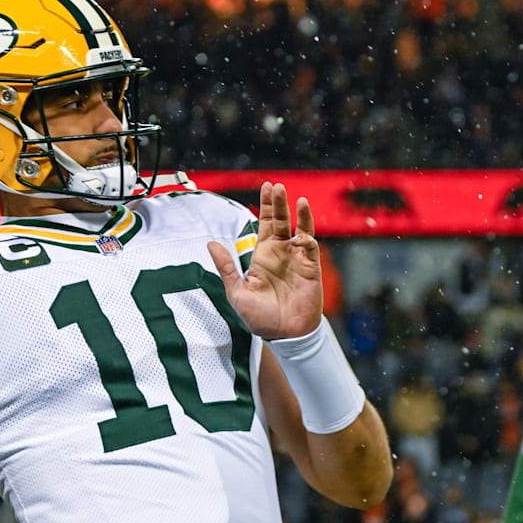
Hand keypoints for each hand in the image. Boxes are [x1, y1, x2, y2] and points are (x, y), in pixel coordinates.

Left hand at [208, 181, 322, 338]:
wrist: (283, 335)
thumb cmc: (260, 316)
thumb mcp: (237, 292)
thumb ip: (226, 267)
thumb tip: (210, 244)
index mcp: (263, 255)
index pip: (266, 223)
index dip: (266, 205)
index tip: (267, 186)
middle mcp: (281, 253)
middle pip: (282, 221)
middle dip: (280, 203)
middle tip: (277, 186)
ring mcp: (297, 260)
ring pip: (301, 230)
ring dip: (301, 215)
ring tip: (299, 200)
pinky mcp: (311, 269)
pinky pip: (311, 248)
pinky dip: (307, 239)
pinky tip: (300, 236)